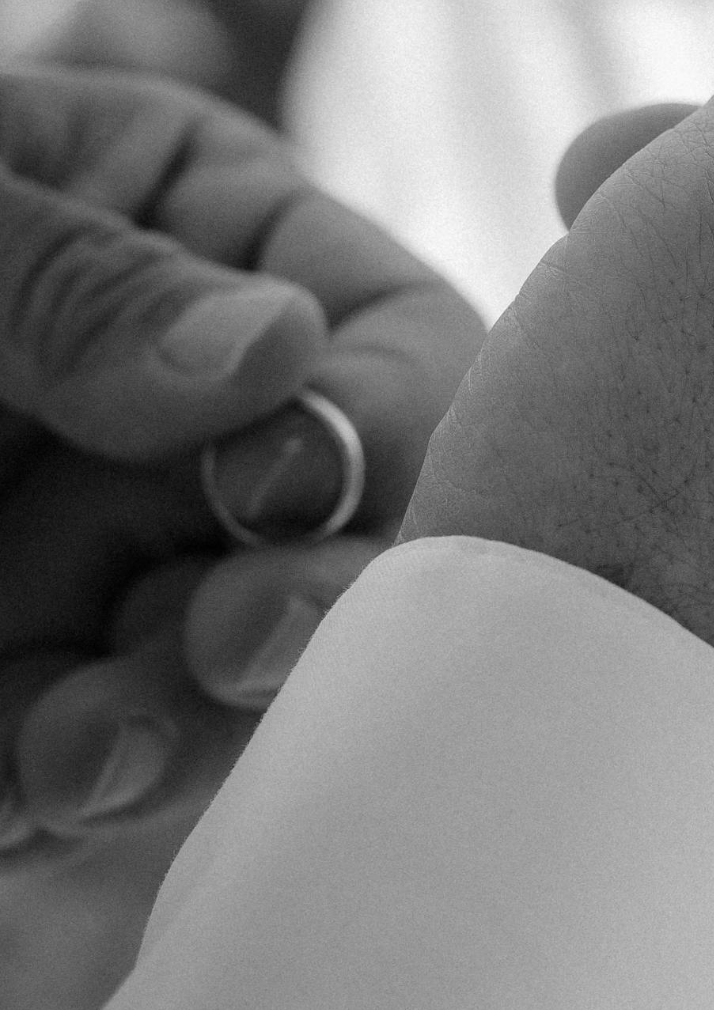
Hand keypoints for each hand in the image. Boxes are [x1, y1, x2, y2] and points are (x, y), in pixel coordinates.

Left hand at [0, 67, 481, 1009]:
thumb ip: (78, 284)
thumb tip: (278, 357)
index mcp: (187, 223)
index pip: (381, 333)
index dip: (375, 427)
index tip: (280, 487)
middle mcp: (175, 397)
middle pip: (335, 525)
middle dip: (289, 603)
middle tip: (224, 651)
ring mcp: (94, 542)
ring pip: (226, 661)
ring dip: (177, 725)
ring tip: (72, 762)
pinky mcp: (17, 673)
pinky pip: (93, 750)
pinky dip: (65, 782)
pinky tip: (17, 786)